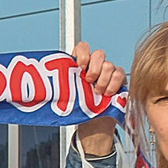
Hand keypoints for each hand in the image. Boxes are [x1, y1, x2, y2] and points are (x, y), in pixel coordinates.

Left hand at [71, 41, 128, 157]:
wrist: (92, 120)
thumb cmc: (77, 104)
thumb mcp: (67, 94)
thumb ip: (63, 85)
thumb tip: (47, 87)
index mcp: (81, 63)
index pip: (83, 47)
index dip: (83, 53)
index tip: (80, 65)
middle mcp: (95, 64)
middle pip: (99, 54)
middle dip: (94, 69)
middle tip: (88, 82)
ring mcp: (108, 70)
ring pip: (109, 65)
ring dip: (102, 81)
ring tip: (97, 92)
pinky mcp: (119, 78)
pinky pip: (119, 74)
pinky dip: (113, 85)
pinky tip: (107, 93)